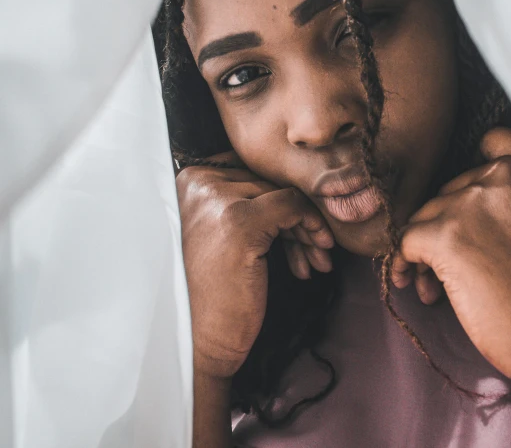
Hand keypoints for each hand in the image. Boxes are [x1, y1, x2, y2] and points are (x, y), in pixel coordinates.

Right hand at [177, 152, 333, 379]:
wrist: (199, 342)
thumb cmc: (213, 292)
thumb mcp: (221, 233)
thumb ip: (244, 200)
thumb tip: (293, 181)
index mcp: (189, 180)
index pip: (252, 172)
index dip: (280, 203)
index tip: (296, 234)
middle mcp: (197, 182)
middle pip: (269, 183)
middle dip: (297, 218)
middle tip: (316, 251)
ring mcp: (216, 199)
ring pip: (284, 193)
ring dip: (307, 227)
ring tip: (317, 258)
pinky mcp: (239, 220)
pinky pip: (293, 205)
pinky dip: (311, 227)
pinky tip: (316, 258)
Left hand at [398, 128, 510, 446]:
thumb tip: (487, 215)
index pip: (493, 144)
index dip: (476, 179)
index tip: (471, 211)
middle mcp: (505, 174)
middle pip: (453, 190)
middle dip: (451, 225)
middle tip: (455, 268)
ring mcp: (473, 202)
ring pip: (427, 215)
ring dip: (427, 249)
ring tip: (436, 287)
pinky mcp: (446, 237)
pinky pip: (406, 240)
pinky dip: (404, 261)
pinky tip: (412, 283)